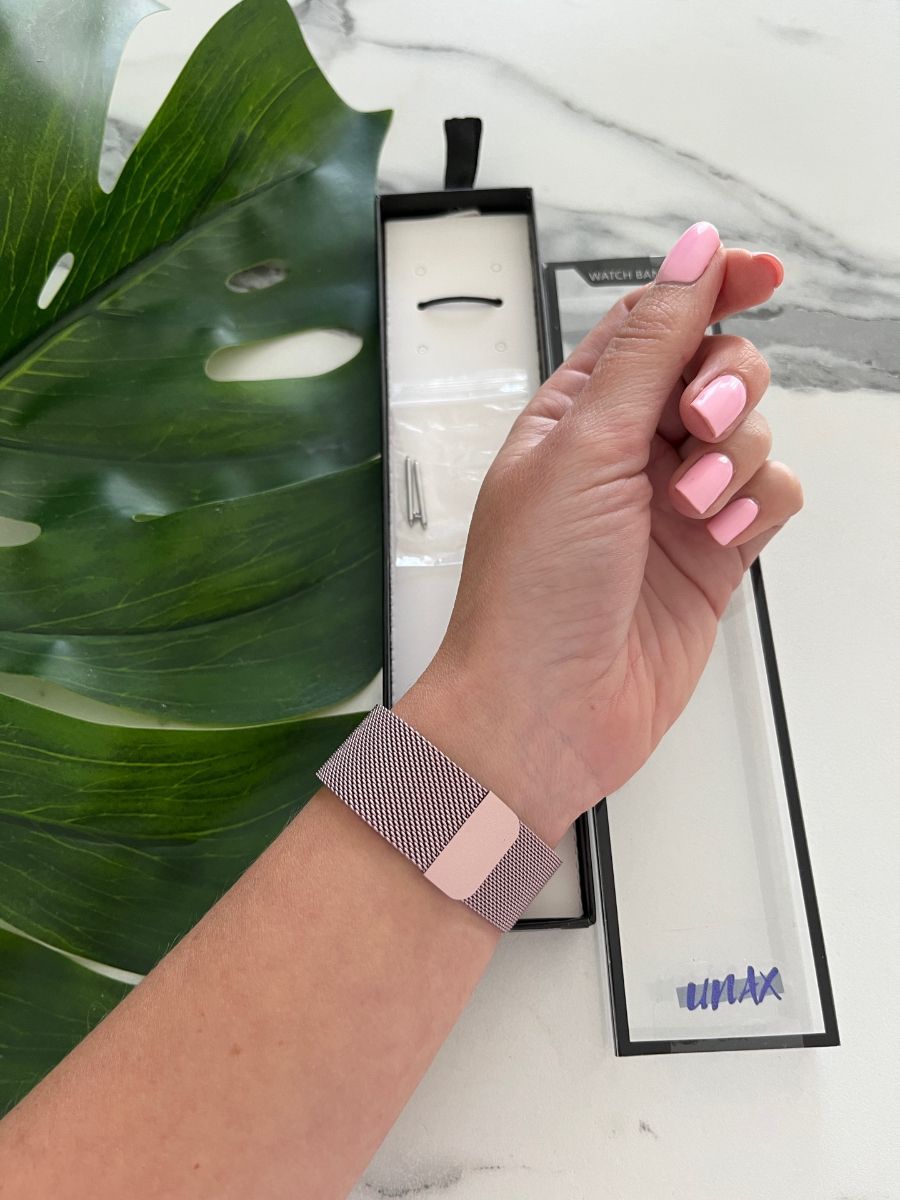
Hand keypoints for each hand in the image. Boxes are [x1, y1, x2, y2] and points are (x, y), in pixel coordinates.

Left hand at [396, 224, 800, 845]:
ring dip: (735, 458)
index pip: (655, 320)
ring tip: (691, 506)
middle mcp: (627, 451)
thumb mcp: (585, 447)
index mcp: (576, 412)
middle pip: (715, 368)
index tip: (761, 272)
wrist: (546, 712)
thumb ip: (649, 347)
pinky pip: (772, 494)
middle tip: (693, 428)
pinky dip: (758, 506)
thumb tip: (693, 255)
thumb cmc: (529, 593)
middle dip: (722, 388)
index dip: (710, 286)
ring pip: (751, 431)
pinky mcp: (714, 553)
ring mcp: (674, 502)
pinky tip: (719, 535)